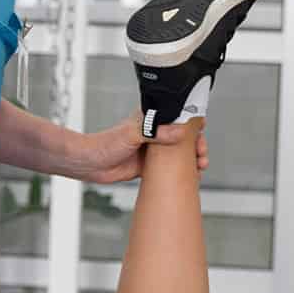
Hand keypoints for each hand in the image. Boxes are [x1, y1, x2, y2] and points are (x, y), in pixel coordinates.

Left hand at [73, 110, 208, 184]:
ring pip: (180, 152)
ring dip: (193, 158)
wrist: (91, 164)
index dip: (192, 123)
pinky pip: (171, 167)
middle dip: (197, 144)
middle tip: (201, 154)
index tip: (202, 130)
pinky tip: (191, 176)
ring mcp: (153, 149)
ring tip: (200, 166)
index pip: (178, 116)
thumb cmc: (106, 143)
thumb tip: (179, 131)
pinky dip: (183, 171)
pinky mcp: (149, 165)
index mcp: (151, 118)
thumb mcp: (133, 134)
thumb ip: (156, 132)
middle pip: (183, 136)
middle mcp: (154, 132)